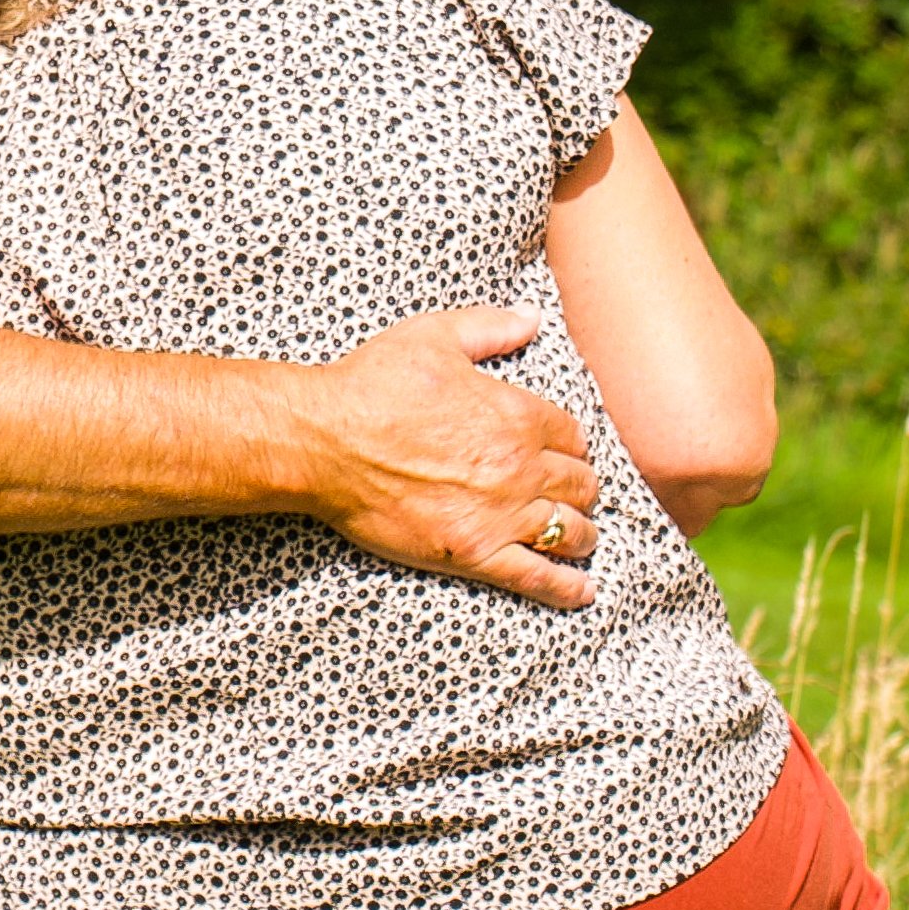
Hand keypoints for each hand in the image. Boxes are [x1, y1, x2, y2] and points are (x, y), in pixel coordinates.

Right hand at [287, 309, 602, 608]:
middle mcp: (521, 467)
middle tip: (572, 494)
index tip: (563, 452)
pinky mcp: (475, 552)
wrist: (325, 442)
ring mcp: (501, 514)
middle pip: (580, 484)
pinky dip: (567, 588)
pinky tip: (583, 592)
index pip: (574, 436)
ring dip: (581, 533)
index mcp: (518, 415)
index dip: (572, 445)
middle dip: (581, 488)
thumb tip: (532, 317)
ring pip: (569, 530)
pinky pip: (537, 577)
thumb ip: (489, 327)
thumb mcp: (433, 336)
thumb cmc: (372, 385)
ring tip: (579, 537)